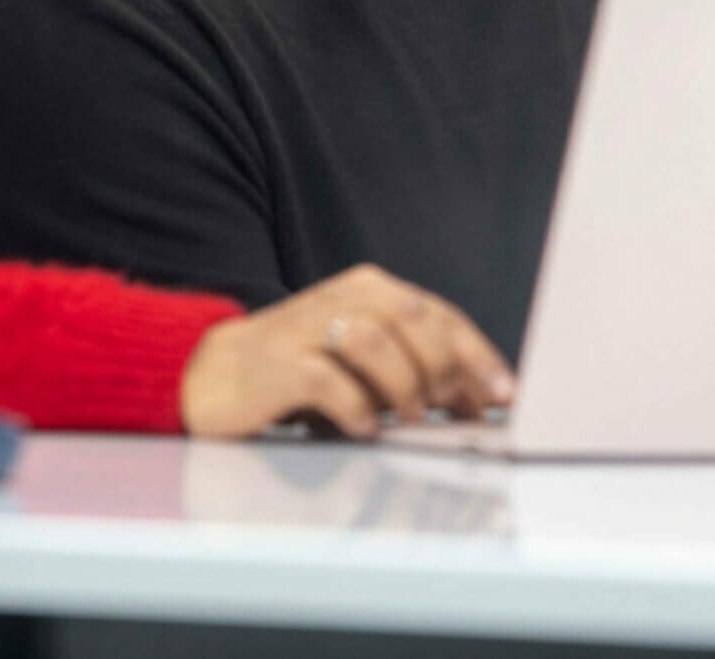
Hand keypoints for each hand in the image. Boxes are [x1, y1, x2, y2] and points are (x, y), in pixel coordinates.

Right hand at [177, 264, 514, 438]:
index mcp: (366, 289)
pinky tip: (363, 426)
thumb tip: (475, 396)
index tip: (502, 392)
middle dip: (446, 366)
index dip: (475, 352)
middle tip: (460, 408)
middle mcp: (339, 298)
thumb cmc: (299, 368)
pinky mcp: (277, 363)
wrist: (212, 375)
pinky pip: (327, 379)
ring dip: (402, 383)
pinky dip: (355, 407)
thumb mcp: (361, 358)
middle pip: (411, 318)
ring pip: (373, 339)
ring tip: (411, 417)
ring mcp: (305, 328)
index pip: (436, 313)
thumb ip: (411, 364)